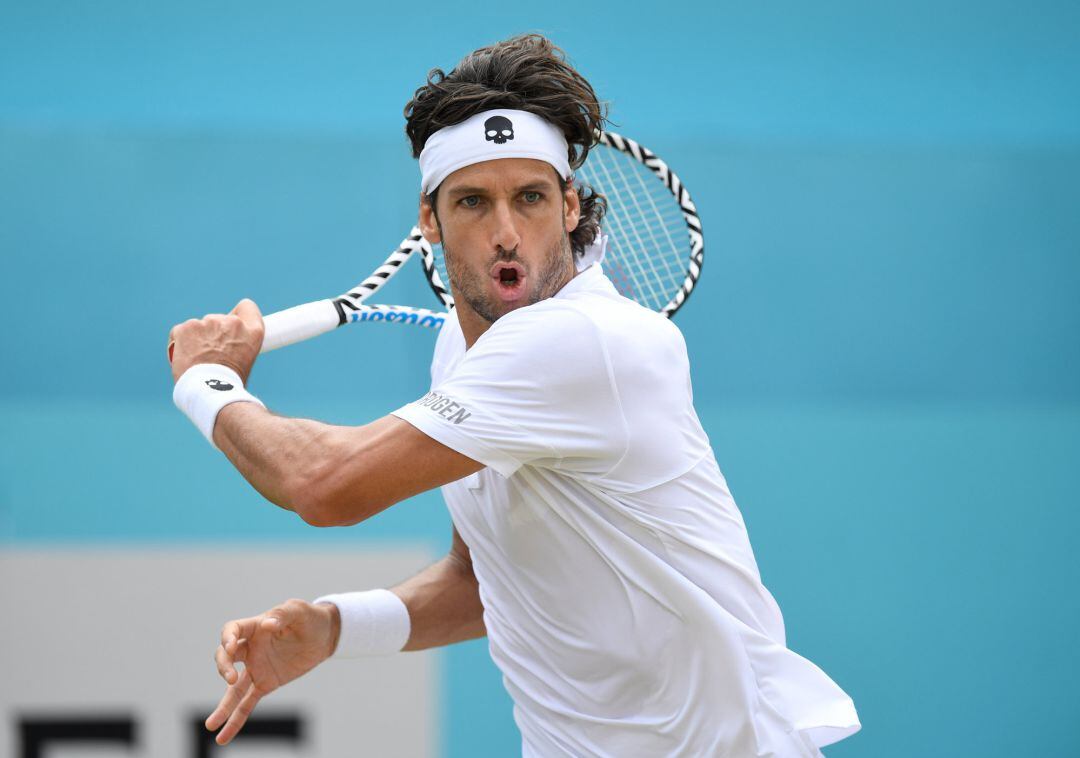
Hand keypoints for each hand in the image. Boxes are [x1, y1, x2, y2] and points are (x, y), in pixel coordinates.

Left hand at [168, 299, 264, 383]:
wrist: (209, 391)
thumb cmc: (229, 384)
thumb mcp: (246, 361)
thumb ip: (238, 344)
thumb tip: (227, 343)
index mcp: (252, 331)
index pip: (247, 308)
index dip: (239, 317)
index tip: (232, 329)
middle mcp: (232, 322)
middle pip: (220, 320)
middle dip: (215, 333)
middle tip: (213, 355)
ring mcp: (208, 323)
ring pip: (200, 326)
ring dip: (198, 338)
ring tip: (198, 361)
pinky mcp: (187, 327)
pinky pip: (181, 331)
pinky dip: (181, 342)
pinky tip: (185, 357)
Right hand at [206, 599, 339, 744]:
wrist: (324, 636)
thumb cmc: (309, 618)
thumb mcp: (299, 611)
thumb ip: (283, 614)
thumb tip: (268, 623)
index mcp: (255, 627)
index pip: (232, 630)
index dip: (227, 638)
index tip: (230, 647)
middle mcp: (251, 649)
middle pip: (226, 657)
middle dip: (223, 667)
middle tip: (230, 678)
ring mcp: (256, 668)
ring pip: (233, 689)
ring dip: (223, 706)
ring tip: (211, 725)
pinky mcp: (266, 683)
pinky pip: (247, 703)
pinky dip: (237, 719)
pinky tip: (224, 736)